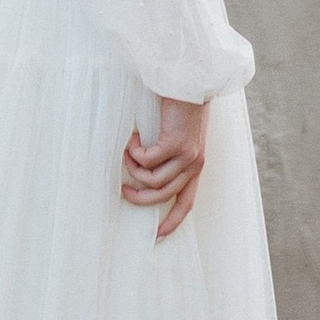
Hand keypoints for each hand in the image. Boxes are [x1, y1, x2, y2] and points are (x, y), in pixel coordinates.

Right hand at [121, 97, 208, 241]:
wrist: (189, 82)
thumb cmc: (180, 106)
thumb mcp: (180, 136)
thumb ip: (170, 155)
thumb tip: (146, 173)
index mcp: (196, 166)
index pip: (187, 202)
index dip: (173, 222)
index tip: (159, 237)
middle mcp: (194, 165)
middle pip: (162, 196)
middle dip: (139, 197)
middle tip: (123, 189)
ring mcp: (187, 156)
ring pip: (151, 180)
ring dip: (134, 169)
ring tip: (128, 152)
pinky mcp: (176, 144)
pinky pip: (146, 161)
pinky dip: (134, 152)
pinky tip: (133, 138)